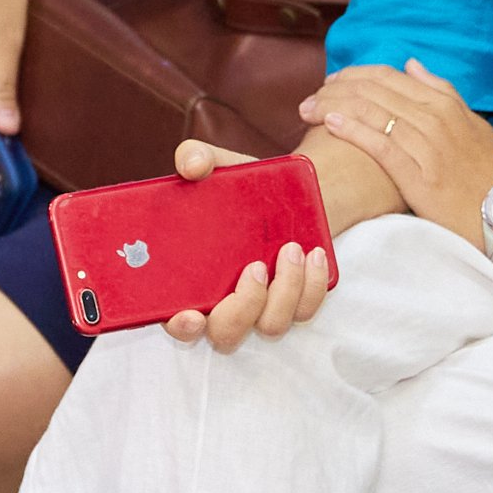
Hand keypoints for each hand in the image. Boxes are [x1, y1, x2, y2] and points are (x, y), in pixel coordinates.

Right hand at [160, 139, 336, 351]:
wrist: (287, 192)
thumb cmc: (240, 190)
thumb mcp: (219, 167)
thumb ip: (197, 158)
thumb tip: (192, 165)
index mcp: (192, 283)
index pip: (179, 321)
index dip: (181, 326)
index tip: (190, 315)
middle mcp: (225, 304)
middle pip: (226, 333)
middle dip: (244, 307)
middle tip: (255, 266)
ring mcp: (262, 308)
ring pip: (270, 325)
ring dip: (284, 291)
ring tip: (291, 247)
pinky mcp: (296, 302)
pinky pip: (306, 310)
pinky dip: (312, 286)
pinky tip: (314, 252)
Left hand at [297, 59, 492, 230]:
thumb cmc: (488, 170)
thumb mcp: (471, 122)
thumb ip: (441, 90)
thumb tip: (411, 64)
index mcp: (443, 102)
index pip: (387, 77)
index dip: (353, 76)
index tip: (331, 83)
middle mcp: (432, 117)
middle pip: (373, 91)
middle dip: (335, 90)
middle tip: (310, 98)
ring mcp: (426, 145)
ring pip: (371, 113)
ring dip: (334, 107)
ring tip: (308, 109)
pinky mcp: (418, 174)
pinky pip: (380, 144)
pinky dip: (353, 129)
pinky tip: (331, 123)